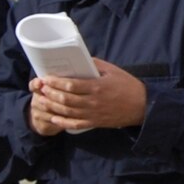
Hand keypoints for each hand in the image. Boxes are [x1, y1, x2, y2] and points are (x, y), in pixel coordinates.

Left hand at [32, 59, 148, 131]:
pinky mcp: (96, 122)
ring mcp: (94, 114)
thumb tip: (79, 59)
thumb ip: (95, 65)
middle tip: (41, 89)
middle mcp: (93, 101)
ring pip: (68, 112)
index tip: (46, 79)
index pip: (71, 85)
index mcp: (97, 87)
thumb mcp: (112, 71)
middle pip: (66, 99)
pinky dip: (63, 122)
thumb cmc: (128, 85)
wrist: (142, 106)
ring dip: (53, 107)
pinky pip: (76, 124)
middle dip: (51, 94)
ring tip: (42, 101)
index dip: (56, 83)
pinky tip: (54, 118)